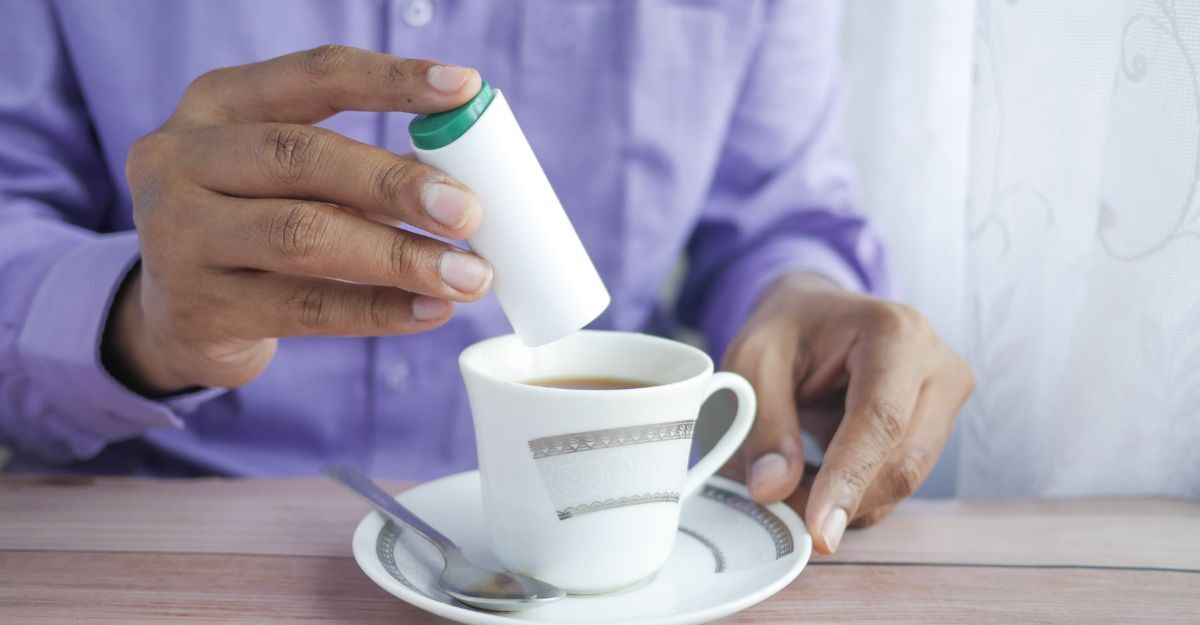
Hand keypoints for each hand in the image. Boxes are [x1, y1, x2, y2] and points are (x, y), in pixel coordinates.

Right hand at [107, 46, 490, 393]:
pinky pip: (306, 309)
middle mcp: (181, 160)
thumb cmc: (251, 225)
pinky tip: (431, 311)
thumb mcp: (284, 178)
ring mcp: (178, 237)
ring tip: (468, 275)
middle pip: (301, 157)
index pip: (313, 76)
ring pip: (302, 236)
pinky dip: (379, 310)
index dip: (392, 80)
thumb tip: (460, 179)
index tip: (464, 89)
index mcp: (216, 104)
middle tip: (469, 210)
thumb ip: (359, 169)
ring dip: (399, 257)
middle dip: (395, 184)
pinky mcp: (199, 310)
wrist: (167, 315)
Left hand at [722, 272, 972, 553]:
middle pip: (903, 461)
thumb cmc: (788, 329)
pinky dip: (854, 495)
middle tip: (779, 510)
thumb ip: (762, 424)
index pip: (882, 419)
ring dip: (845, 500)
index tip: (818, 528)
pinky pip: (898, 483)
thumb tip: (773, 490)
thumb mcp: (753, 361)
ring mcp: (946, 401)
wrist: (816, 314)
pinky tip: (817, 477)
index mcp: (896, 333)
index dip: (849, 479)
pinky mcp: (939, 430)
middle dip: (841, 500)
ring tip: (789, 482)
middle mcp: (938, 366)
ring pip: (903, 480)